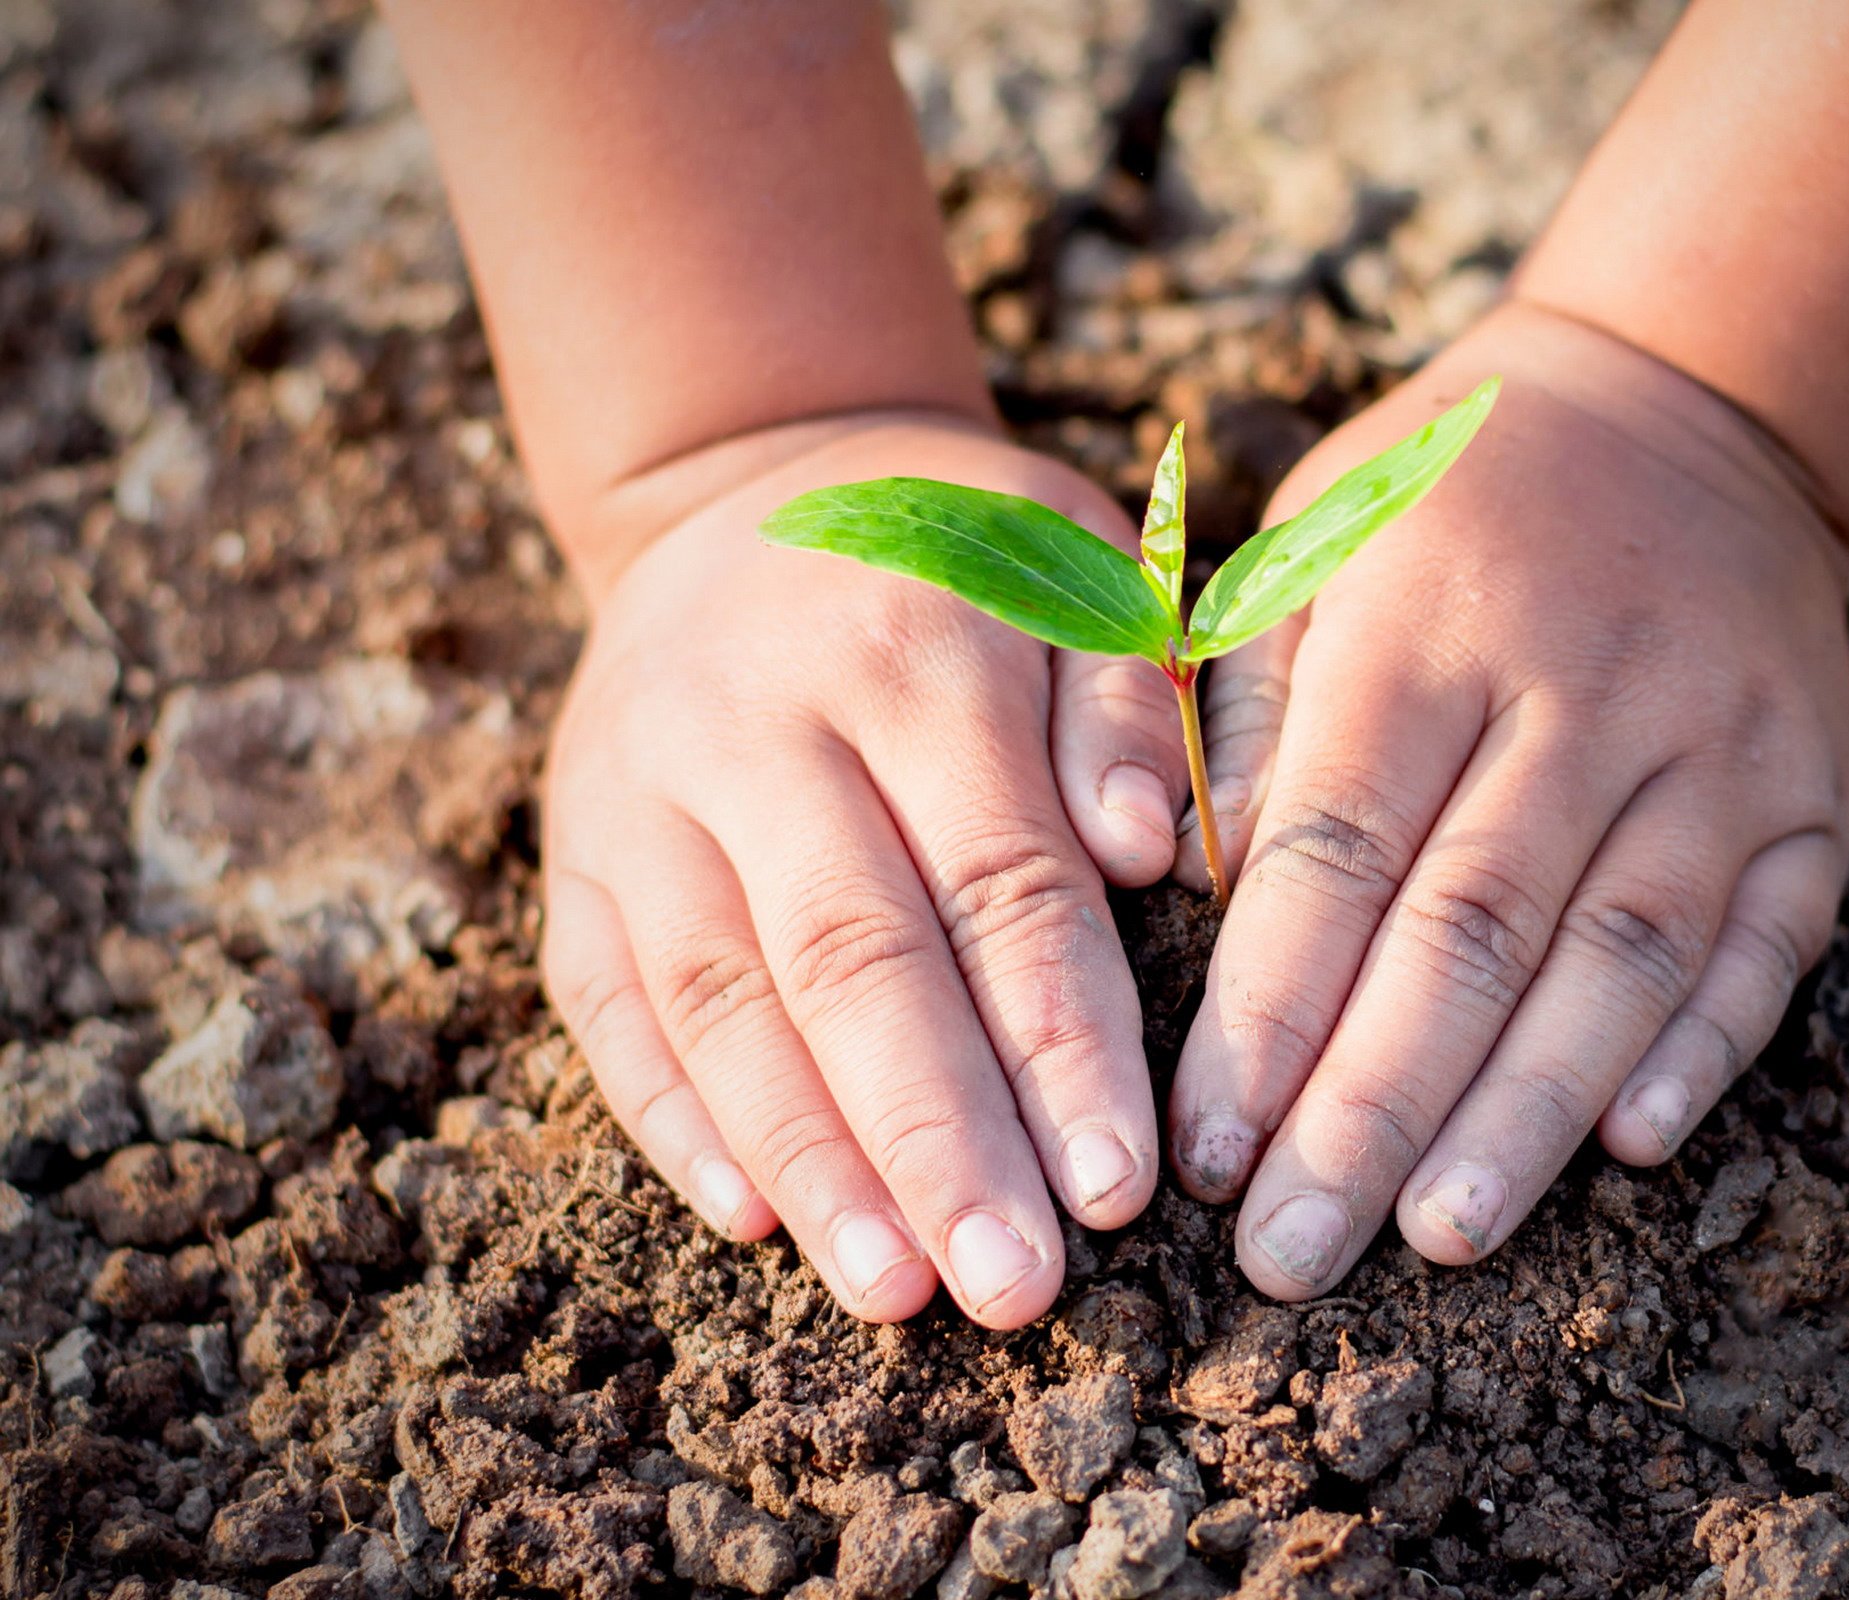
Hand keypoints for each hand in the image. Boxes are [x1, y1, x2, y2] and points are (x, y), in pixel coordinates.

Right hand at [541, 413, 1199, 1327]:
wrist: (749, 479)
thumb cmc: (968, 558)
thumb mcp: (1081, 570)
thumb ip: (1127, 705)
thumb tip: (1154, 851)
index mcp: (916, 652)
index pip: (999, 881)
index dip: (1058, 1042)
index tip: (1118, 1187)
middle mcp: (761, 722)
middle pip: (853, 959)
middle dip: (938, 1140)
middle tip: (1012, 1292)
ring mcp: (642, 788)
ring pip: (720, 997)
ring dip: (809, 1160)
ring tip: (895, 1292)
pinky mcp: (576, 845)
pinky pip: (608, 997)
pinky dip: (673, 1116)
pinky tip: (752, 1218)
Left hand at [1167, 303, 1848, 1297]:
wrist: (1681, 405)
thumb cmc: (1449, 503)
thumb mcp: (1310, 543)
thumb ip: (1245, 708)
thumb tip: (1197, 897)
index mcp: (1428, 625)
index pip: (1337, 851)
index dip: (1268, 1014)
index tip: (1204, 1151)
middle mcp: (1582, 689)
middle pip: (1469, 932)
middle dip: (1371, 1109)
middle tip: (1291, 1253)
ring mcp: (1717, 744)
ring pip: (1618, 958)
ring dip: (1525, 1112)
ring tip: (1439, 1235)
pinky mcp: (1811, 793)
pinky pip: (1765, 943)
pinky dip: (1703, 1051)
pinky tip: (1630, 1148)